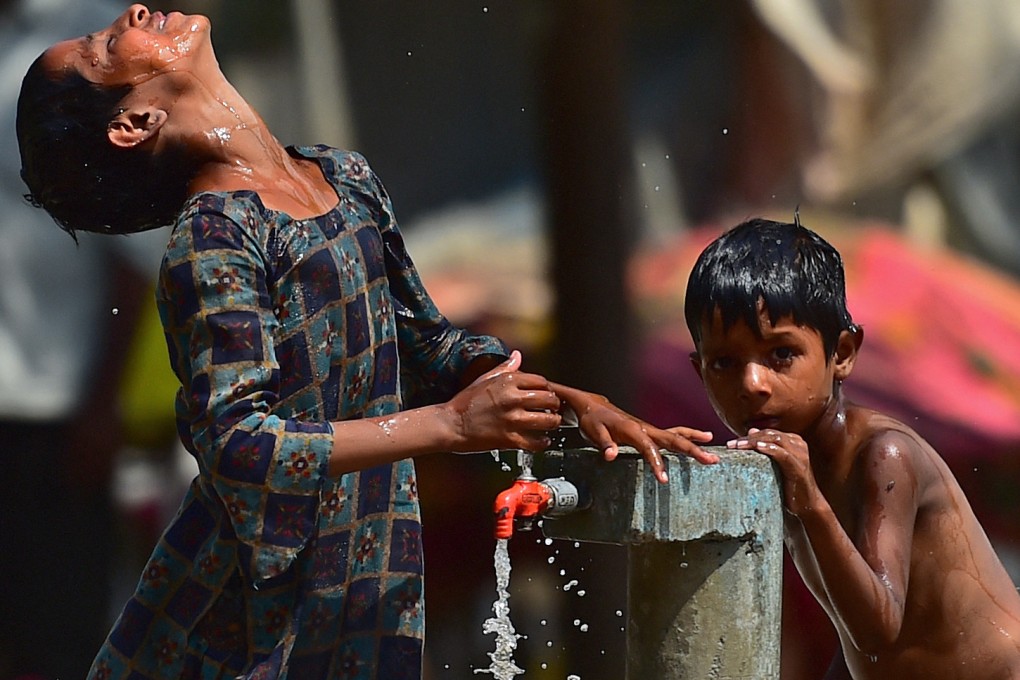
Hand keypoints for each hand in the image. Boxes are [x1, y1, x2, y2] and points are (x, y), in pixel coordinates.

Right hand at [445, 350, 562, 452]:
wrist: (450, 424)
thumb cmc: (464, 402)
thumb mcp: (484, 379)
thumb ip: (504, 368)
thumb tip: (517, 355)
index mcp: (507, 381)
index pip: (541, 381)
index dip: (547, 388)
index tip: (547, 393)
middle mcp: (512, 398)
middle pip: (549, 399)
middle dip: (555, 404)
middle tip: (554, 409)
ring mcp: (511, 419)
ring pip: (547, 420)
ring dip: (553, 423)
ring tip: (551, 423)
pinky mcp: (509, 439)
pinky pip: (535, 442)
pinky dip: (542, 443)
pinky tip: (542, 441)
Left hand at [553, 384, 715, 482]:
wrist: (594, 407)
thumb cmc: (593, 419)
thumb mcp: (593, 432)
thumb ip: (603, 443)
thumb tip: (610, 455)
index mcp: (632, 429)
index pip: (648, 447)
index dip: (656, 462)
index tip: (664, 479)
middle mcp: (645, 428)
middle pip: (673, 438)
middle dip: (692, 450)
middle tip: (711, 460)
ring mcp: (649, 429)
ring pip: (677, 434)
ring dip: (695, 442)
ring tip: (712, 452)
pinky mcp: (650, 431)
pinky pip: (673, 433)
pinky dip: (688, 436)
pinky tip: (701, 439)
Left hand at [727, 428, 818, 515]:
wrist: (807, 504)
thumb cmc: (789, 484)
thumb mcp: (775, 464)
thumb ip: (765, 448)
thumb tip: (751, 430)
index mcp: (792, 441)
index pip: (767, 433)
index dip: (748, 436)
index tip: (731, 443)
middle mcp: (798, 444)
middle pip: (769, 435)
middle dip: (748, 438)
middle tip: (731, 445)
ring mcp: (800, 454)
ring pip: (775, 440)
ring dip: (754, 442)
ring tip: (739, 446)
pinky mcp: (799, 466)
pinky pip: (783, 454)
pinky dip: (769, 449)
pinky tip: (757, 449)